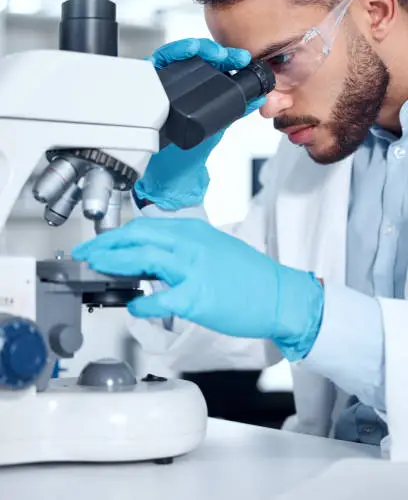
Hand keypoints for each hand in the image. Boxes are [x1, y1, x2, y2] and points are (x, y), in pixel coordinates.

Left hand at [72, 218, 323, 361]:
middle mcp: (190, 244)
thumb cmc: (248, 276)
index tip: (98, 244)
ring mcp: (194, 269)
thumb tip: (149, 260)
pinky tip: (133, 306)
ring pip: (143, 259)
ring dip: (114, 264)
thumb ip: (181, 250)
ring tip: (97, 270)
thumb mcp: (212, 249)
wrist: (278, 295)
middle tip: (85, 255)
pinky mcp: (198, 296)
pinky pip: (160, 299)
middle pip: (137, 238)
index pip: (143, 228)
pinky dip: (142, 303)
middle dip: (105, 246)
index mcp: (192, 231)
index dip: (115, 236)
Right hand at [134, 38, 265, 209]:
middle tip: (229, 56)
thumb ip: (236, 110)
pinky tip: (187, 53)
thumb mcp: (217, 127)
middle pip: (191, 55)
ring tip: (210, 52)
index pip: (208, 63)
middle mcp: (176, 84)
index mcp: (193, 90)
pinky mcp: (148, 89)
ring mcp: (161, 86)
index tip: (242, 59)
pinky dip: (171, 54)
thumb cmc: (188, 153)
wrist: (172, 174)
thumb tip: (260, 97)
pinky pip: (155, 64)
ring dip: (193, 48)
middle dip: (211, 49)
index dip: (226, 57)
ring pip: (173, 55)